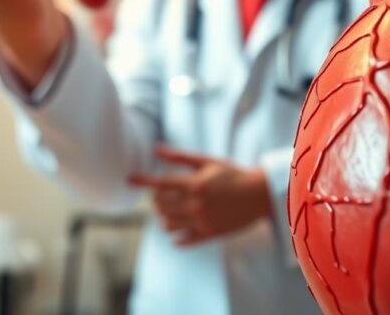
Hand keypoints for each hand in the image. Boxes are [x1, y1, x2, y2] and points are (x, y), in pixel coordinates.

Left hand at [128, 145, 272, 246]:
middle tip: (158, 194)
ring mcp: (202, 222)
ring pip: (168, 223)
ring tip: (167, 209)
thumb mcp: (207, 161)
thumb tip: (156, 149)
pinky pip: (184, 240)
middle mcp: (196, 205)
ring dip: (162, 216)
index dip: (143, 181)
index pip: (161, 184)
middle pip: (161, 205)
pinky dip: (176, 235)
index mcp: (195, 185)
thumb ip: (180, 157)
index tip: (129, 179)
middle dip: (155, 198)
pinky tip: (176, 228)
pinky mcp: (209, 234)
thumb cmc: (232, 174)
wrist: (259, 195)